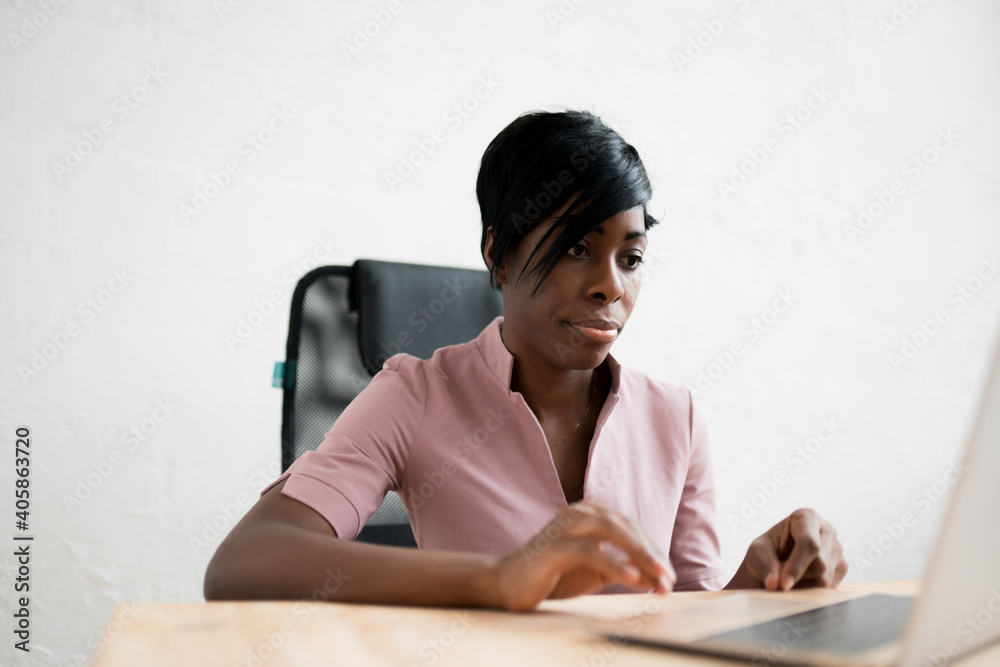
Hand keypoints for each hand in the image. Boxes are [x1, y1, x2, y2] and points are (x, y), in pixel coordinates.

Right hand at [487, 500, 675, 610]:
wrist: (508, 583)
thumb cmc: (554, 575)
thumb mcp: (596, 572)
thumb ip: (624, 569)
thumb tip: (659, 579)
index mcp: (590, 513)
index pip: (631, 527)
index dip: (653, 550)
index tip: (669, 577)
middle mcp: (578, 512)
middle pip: (625, 526)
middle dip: (652, 552)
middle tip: (670, 577)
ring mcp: (564, 527)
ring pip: (611, 531)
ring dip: (640, 554)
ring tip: (660, 576)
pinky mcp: (553, 547)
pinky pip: (589, 552)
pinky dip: (614, 564)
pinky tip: (632, 578)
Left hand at [727, 508, 846, 590]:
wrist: (776, 562)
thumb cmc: (766, 552)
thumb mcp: (757, 553)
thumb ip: (764, 565)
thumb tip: (773, 584)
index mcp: (807, 517)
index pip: (809, 543)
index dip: (796, 566)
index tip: (783, 585)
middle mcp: (828, 529)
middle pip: (820, 564)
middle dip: (797, 577)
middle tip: (779, 580)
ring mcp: (838, 548)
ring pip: (826, 579)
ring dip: (802, 586)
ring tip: (788, 577)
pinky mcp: (842, 566)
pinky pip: (830, 588)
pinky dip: (811, 591)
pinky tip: (801, 581)